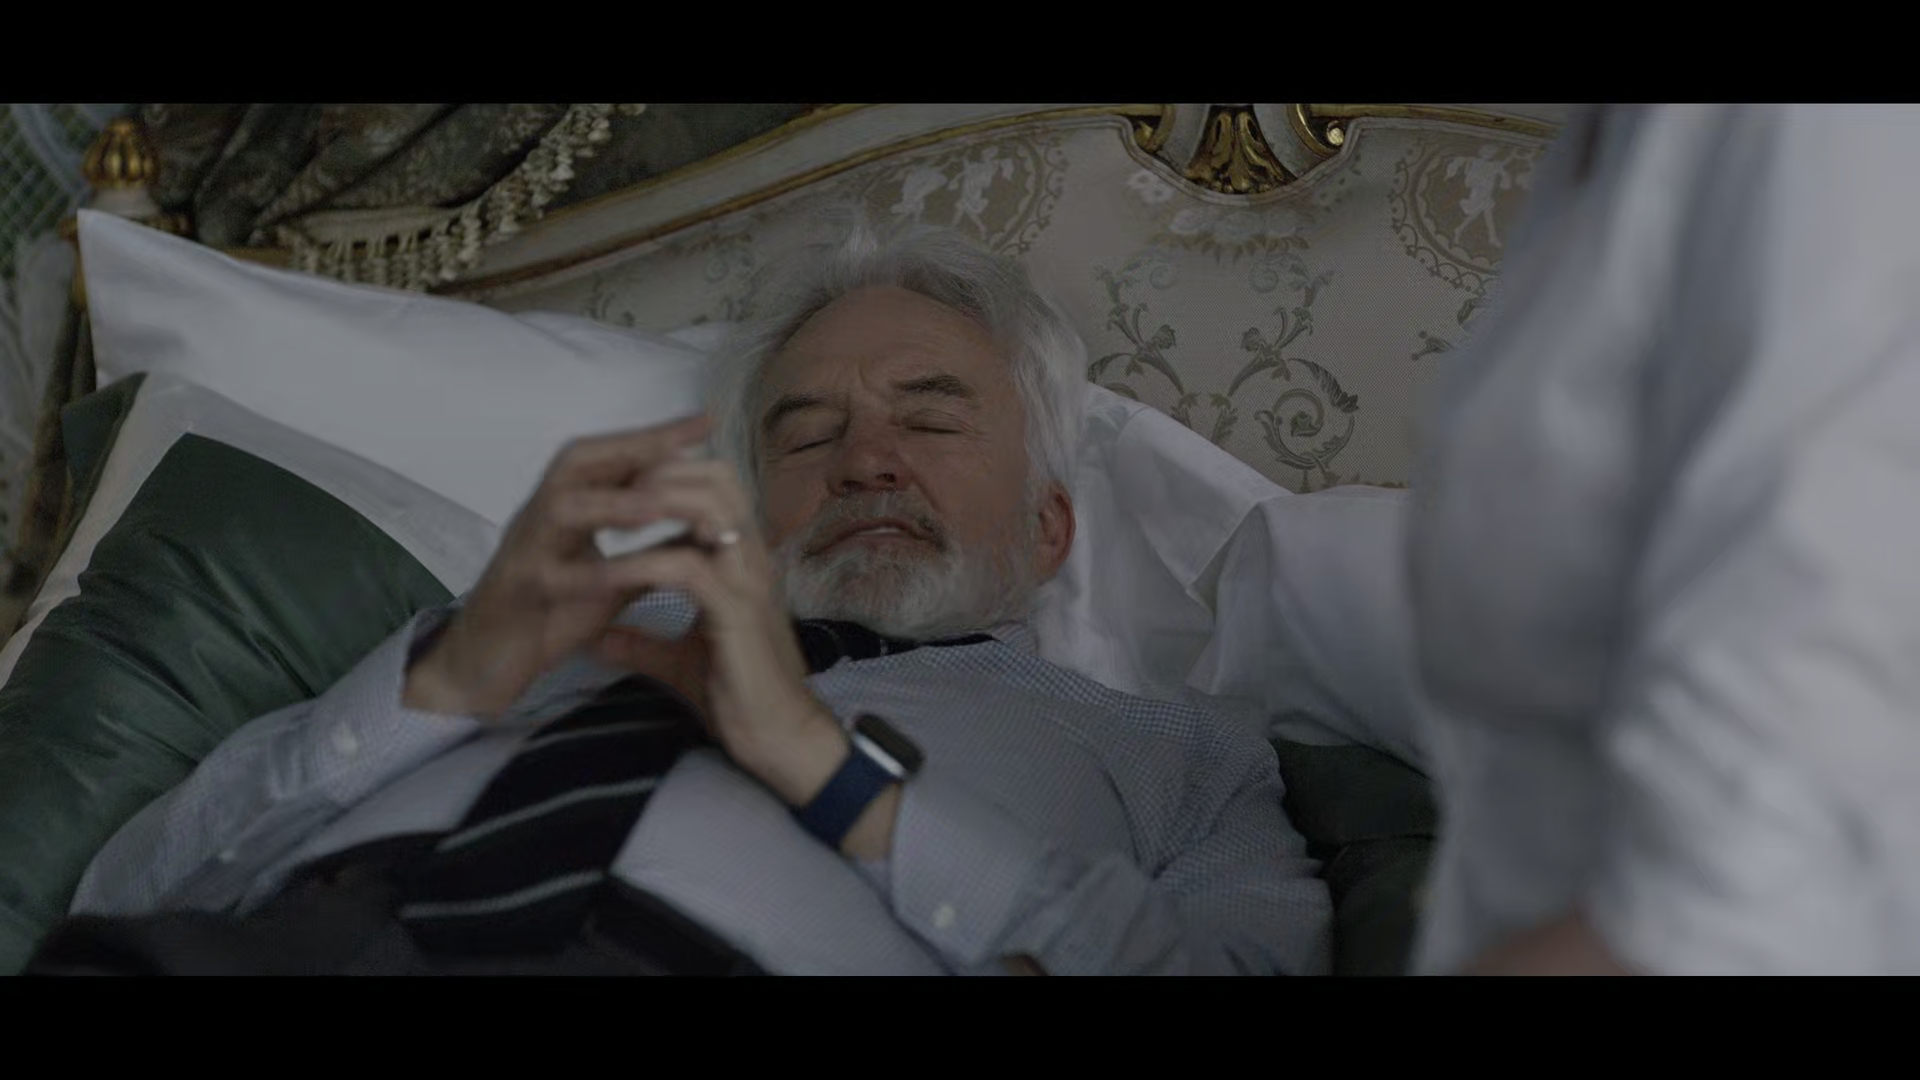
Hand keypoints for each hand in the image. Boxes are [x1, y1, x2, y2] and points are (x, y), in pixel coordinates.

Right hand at [404, 414, 714, 719]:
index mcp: (565, 511)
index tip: (704, 422)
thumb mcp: (610, 580)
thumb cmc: (546, 620)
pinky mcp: (515, 593)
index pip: (609, 458)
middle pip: (577, 462)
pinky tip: (620, 577)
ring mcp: (523, 552)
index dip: (653, 438)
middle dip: (633, 447)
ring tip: (658, 505)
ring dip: (611, 502)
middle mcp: (540, 518)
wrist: (482, 668)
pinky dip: (585, 575)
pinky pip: (547, 577)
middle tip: (681, 442)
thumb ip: (649, 554)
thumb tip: (702, 533)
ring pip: (560, 508)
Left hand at [585, 464, 854, 813]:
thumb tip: (601, 638)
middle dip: (660, 472)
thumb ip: (645, 642)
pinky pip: (685, 567)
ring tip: (606, 519)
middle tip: (609, 492)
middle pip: (717, 477)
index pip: (717, 485)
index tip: (617, 491)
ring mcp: (748, 581)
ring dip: (653, 504)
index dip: (669, 475)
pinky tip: (605, 576)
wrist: (778, 738)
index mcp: (742, 562)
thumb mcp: (680, 661)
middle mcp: (752, 560)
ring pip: (708, 506)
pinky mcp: (736, 612)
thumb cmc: (739, 698)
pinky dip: (640, 564)